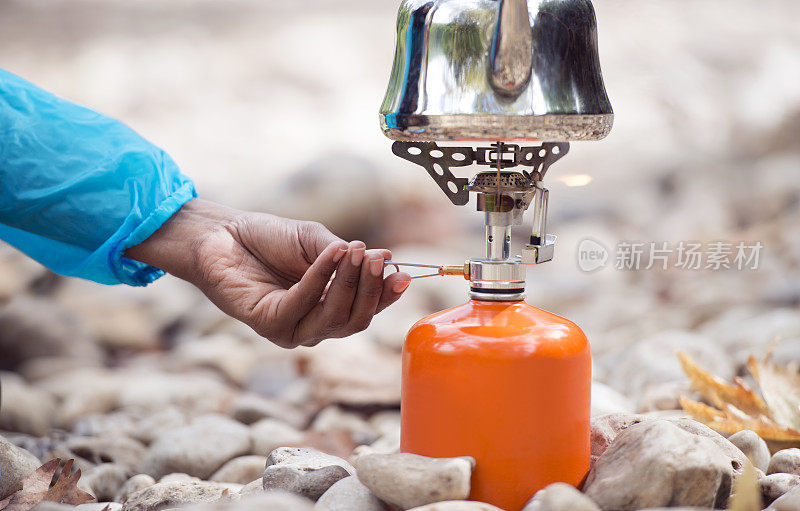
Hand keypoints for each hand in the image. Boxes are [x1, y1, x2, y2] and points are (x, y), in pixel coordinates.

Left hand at [125, 199, 410, 347]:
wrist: (223, 234)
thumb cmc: (269, 238)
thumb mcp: (317, 242)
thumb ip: (347, 256)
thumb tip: (385, 258)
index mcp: (330, 306)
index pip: (367, 308)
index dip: (387, 294)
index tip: (403, 273)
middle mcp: (314, 324)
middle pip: (356, 320)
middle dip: (371, 290)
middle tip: (376, 259)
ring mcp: (293, 330)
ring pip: (335, 318)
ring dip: (350, 284)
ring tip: (355, 251)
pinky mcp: (271, 325)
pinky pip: (305, 304)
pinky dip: (320, 277)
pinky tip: (330, 254)